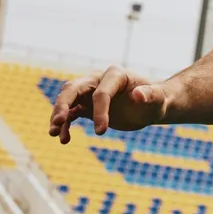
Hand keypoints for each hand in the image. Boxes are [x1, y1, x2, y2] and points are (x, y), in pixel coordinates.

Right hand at [47, 65, 168, 143]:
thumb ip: (150, 95)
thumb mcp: (158, 99)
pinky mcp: (86, 106)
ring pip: (67, 99)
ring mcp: (90, 92)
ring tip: (54, 133)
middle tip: (58, 122)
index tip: (101, 132)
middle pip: (74, 88)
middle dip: (64, 104)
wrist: (150, 106)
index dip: (100, 111)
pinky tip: (63, 139)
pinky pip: (70, 113)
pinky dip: (64, 124)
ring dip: (58, 114)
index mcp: (116, 74)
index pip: (101, 92)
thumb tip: (138, 95)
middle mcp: (99, 79)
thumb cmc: (156, 101)